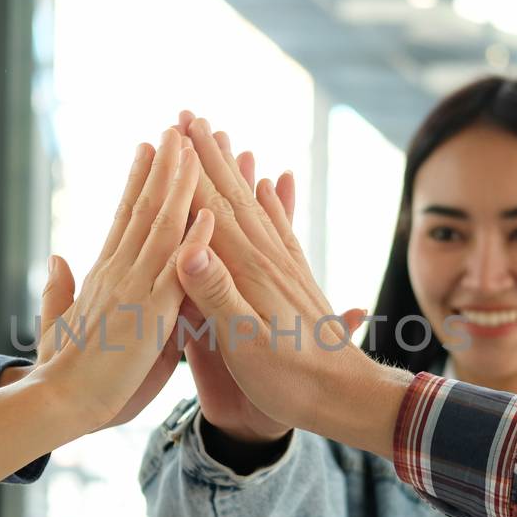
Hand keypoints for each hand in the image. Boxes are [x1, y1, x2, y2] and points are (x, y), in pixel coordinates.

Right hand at [27, 127, 211, 433]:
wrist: (58, 405)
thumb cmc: (63, 373)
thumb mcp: (59, 323)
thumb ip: (59, 289)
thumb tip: (58, 256)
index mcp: (104, 275)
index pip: (126, 217)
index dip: (138, 181)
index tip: (149, 148)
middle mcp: (120, 272)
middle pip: (146, 208)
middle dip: (162, 166)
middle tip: (177, 126)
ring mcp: (134, 289)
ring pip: (162, 226)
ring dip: (180, 184)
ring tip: (193, 145)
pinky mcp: (149, 315)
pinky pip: (179, 272)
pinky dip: (194, 241)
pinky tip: (210, 213)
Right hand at [170, 111, 294, 445]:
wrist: (347, 400)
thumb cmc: (290, 383)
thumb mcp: (244, 346)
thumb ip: (216, 297)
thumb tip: (189, 248)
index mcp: (247, 273)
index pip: (209, 210)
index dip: (187, 171)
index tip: (170, 132)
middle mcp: (267, 260)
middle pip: (231, 197)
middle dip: (208, 156)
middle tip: (189, 116)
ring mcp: (284, 268)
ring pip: (254, 206)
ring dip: (236, 170)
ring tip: (224, 138)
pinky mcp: (295, 281)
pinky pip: (280, 229)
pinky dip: (273, 201)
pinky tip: (273, 184)